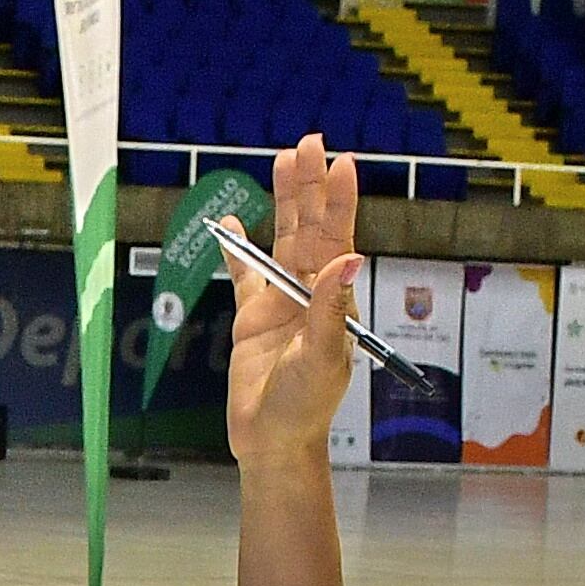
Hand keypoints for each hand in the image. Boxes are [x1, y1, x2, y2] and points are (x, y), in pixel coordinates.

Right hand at [224, 135, 367, 465]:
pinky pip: (245, 273)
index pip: (339, 240)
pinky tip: (233, 221)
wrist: (272, 441)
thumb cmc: (305, 407)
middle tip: (310, 143)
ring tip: (285, 160)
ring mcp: (281, 302)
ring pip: (283, 239)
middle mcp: (310, 294)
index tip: (343, 164)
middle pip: (311, 228)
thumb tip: (351, 259)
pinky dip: (238, 248)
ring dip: (285, 202)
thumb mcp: (323, 359)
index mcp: (334, 301)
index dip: (340, 202)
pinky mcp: (253, 318)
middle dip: (311, 186)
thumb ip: (331, 310)